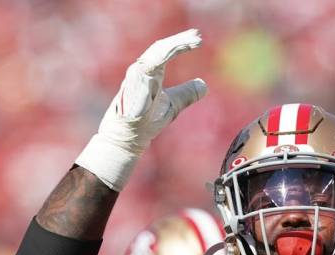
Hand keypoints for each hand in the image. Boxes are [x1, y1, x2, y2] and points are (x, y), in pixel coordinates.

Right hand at [75, 29, 206, 190]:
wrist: (129, 138)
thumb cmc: (147, 121)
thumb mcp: (173, 104)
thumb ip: (187, 94)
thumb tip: (204, 85)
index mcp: (151, 73)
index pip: (166, 52)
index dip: (181, 44)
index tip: (199, 39)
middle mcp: (142, 70)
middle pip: (162, 48)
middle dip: (180, 40)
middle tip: (198, 35)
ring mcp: (136, 75)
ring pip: (156, 53)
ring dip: (175, 45)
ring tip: (192, 40)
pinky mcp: (133, 83)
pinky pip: (149, 64)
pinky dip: (163, 55)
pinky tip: (177, 48)